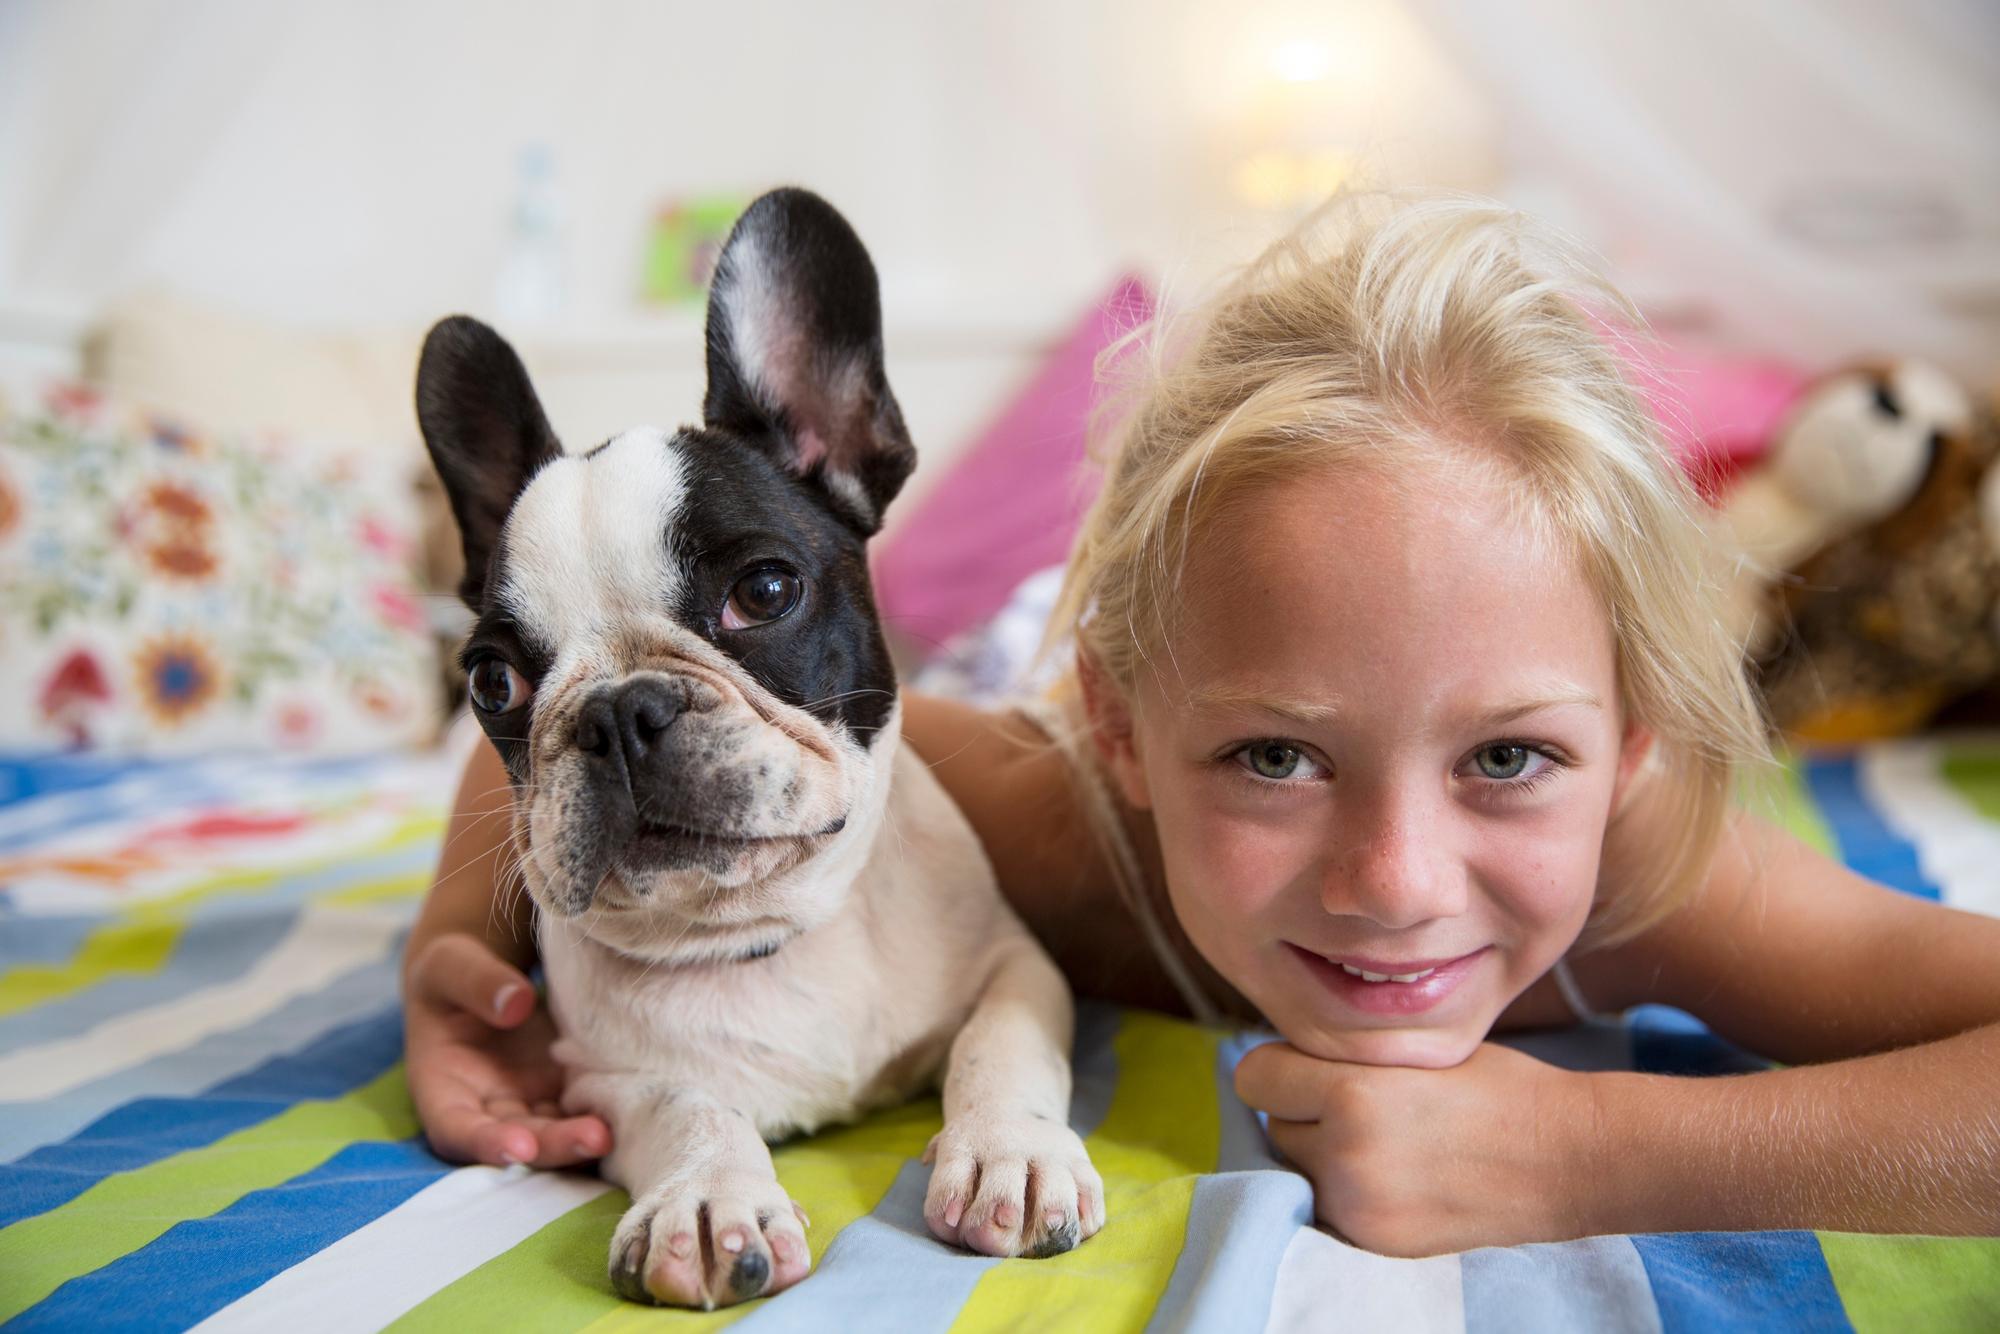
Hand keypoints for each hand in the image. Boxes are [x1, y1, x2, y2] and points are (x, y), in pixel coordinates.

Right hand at [403, 931, 611, 1167]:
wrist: (482, 977)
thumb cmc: (452, 972)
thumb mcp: (450, 965)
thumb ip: (476, 982)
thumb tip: (516, 1004)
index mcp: (441, 1087)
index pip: (455, 1128)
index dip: (484, 1144)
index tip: (519, 1147)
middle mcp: (485, 1107)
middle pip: (517, 1138)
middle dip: (553, 1145)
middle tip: (595, 1138)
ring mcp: (527, 1102)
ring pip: (554, 1132)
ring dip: (582, 1139)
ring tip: (616, 1132)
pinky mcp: (560, 1089)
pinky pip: (581, 1109)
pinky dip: (602, 1113)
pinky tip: (632, 1108)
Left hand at [1234, 1040, 1597, 1255]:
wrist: (1567, 1158)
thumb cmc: (1495, 1086)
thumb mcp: (1414, 1046)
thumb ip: (1345, 1055)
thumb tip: (1283, 1055)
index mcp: (1352, 1093)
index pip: (1255, 1076)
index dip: (1282, 1066)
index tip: (1311, 1066)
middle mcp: (1346, 1156)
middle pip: (1274, 1124)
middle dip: (1303, 1111)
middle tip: (1359, 1103)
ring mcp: (1360, 1209)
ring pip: (1296, 1168)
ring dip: (1320, 1154)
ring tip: (1380, 1140)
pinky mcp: (1376, 1243)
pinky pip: (1326, 1207)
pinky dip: (1344, 1192)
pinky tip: (1392, 1175)